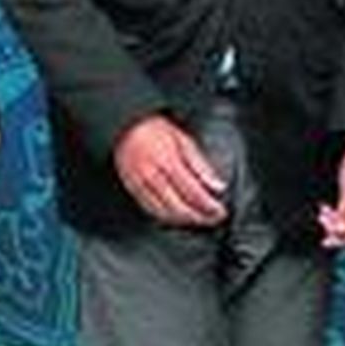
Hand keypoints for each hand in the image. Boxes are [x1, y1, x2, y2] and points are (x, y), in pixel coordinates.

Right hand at [113, 115, 227, 226]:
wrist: (124, 125)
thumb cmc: (153, 129)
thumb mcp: (182, 139)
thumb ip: (200, 164)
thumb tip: (217, 185)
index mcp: (168, 161)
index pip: (193, 191)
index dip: (209, 205)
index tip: (220, 211)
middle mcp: (152, 174)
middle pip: (179, 206)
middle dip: (200, 216)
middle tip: (213, 219)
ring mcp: (140, 183)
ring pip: (165, 212)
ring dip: (184, 220)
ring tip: (199, 219)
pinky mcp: (131, 188)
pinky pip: (150, 210)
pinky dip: (166, 217)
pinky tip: (177, 217)